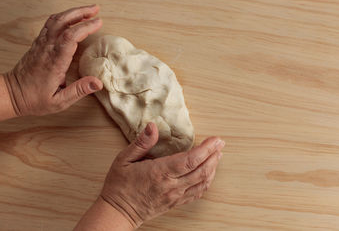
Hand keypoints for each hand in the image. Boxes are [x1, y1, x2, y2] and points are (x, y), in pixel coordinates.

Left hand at [4, 5, 102, 115]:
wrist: (11, 94)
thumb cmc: (35, 99)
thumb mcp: (59, 101)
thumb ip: (79, 91)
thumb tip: (98, 83)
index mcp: (54, 62)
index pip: (70, 37)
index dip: (85, 27)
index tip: (99, 23)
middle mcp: (46, 49)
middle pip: (62, 22)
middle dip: (80, 12)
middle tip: (96, 9)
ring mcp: (41, 44)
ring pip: (55, 20)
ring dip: (72, 12)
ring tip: (88, 11)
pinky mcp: (38, 43)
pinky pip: (50, 24)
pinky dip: (63, 17)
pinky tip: (71, 18)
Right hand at [101, 123, 224, 227]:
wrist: (118, 212)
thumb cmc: (119, 185)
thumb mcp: (123, 159)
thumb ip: (141, 143)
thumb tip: (152, 126)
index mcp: (159, 173)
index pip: (190, 160)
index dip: (206, 149)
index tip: (215, 140)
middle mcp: (171, 186)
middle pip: (201, 171)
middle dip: (214, 155)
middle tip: (220, 143)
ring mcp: (175, 196)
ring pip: (202, 182)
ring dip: (213, 168)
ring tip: (217, 155)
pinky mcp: (175, 203)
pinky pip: (197, 193)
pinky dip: (206, 181)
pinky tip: (209, 173)